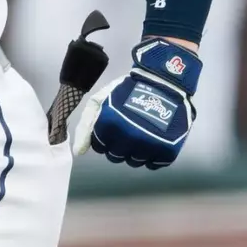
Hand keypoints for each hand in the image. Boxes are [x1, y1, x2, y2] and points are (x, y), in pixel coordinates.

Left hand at [72, 37, 200, 169]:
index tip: (113, 124)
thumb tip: (78, 153)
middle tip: (127, 128)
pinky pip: (154, 164)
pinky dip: (152, 156)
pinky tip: (153, 141)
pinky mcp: (167, 150)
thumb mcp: (100, 101)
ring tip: (141, 132)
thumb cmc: (127, 90)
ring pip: (134, 162)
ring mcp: (150, 146)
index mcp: (110, 125)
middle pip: (116, 156)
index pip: (100, 146)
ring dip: (134, 150)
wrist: (163, 82)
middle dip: (118, 144)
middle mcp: (129, 138)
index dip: (104, 136)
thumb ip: (86, 127)